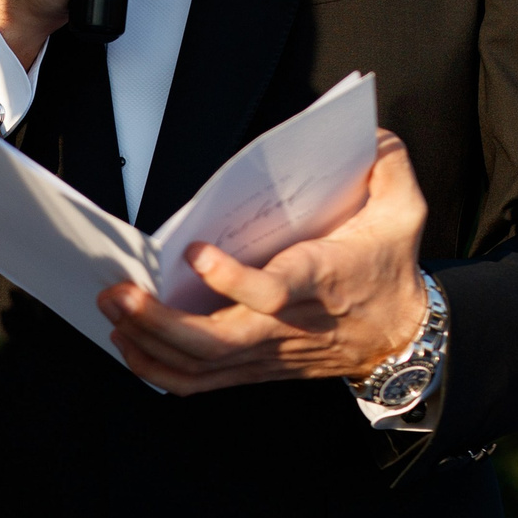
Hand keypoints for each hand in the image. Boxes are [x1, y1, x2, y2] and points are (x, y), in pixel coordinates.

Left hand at [95, 131, 429, 394]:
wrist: (401, 335)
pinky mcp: (256, 366)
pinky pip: (201, 381)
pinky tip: (128, 343)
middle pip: (219, 339)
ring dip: (148, 341)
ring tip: (112, 309)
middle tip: (118, 292)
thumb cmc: (390, 268)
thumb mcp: (405, 210)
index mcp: (321, 280)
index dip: (231, 279)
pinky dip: (158, 369)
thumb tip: (366, 136)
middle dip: (160, 321)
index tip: (195, 252)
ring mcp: (269, 352)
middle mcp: (289, 324)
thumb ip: (388, 165)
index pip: (273, 291)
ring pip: (202, 364)